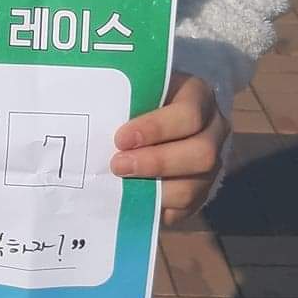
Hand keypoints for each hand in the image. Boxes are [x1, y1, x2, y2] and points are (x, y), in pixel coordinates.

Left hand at [111, 71, 229, 226]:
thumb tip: (84, 109)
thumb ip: (119, 97)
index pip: (189, 114)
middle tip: (118, 165)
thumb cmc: (134, 101)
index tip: (121, 138)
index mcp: (198, 96)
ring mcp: (212, 163)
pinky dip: (159, 207)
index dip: (156, 128)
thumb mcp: (132, 89)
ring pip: (194, 186)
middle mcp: (213, 129)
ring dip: (156, 189)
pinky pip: (186, 208)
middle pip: (202, 153)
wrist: (147, 125)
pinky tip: (135, 201)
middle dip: (157, 162)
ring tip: (122, 184)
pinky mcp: (202, 191)